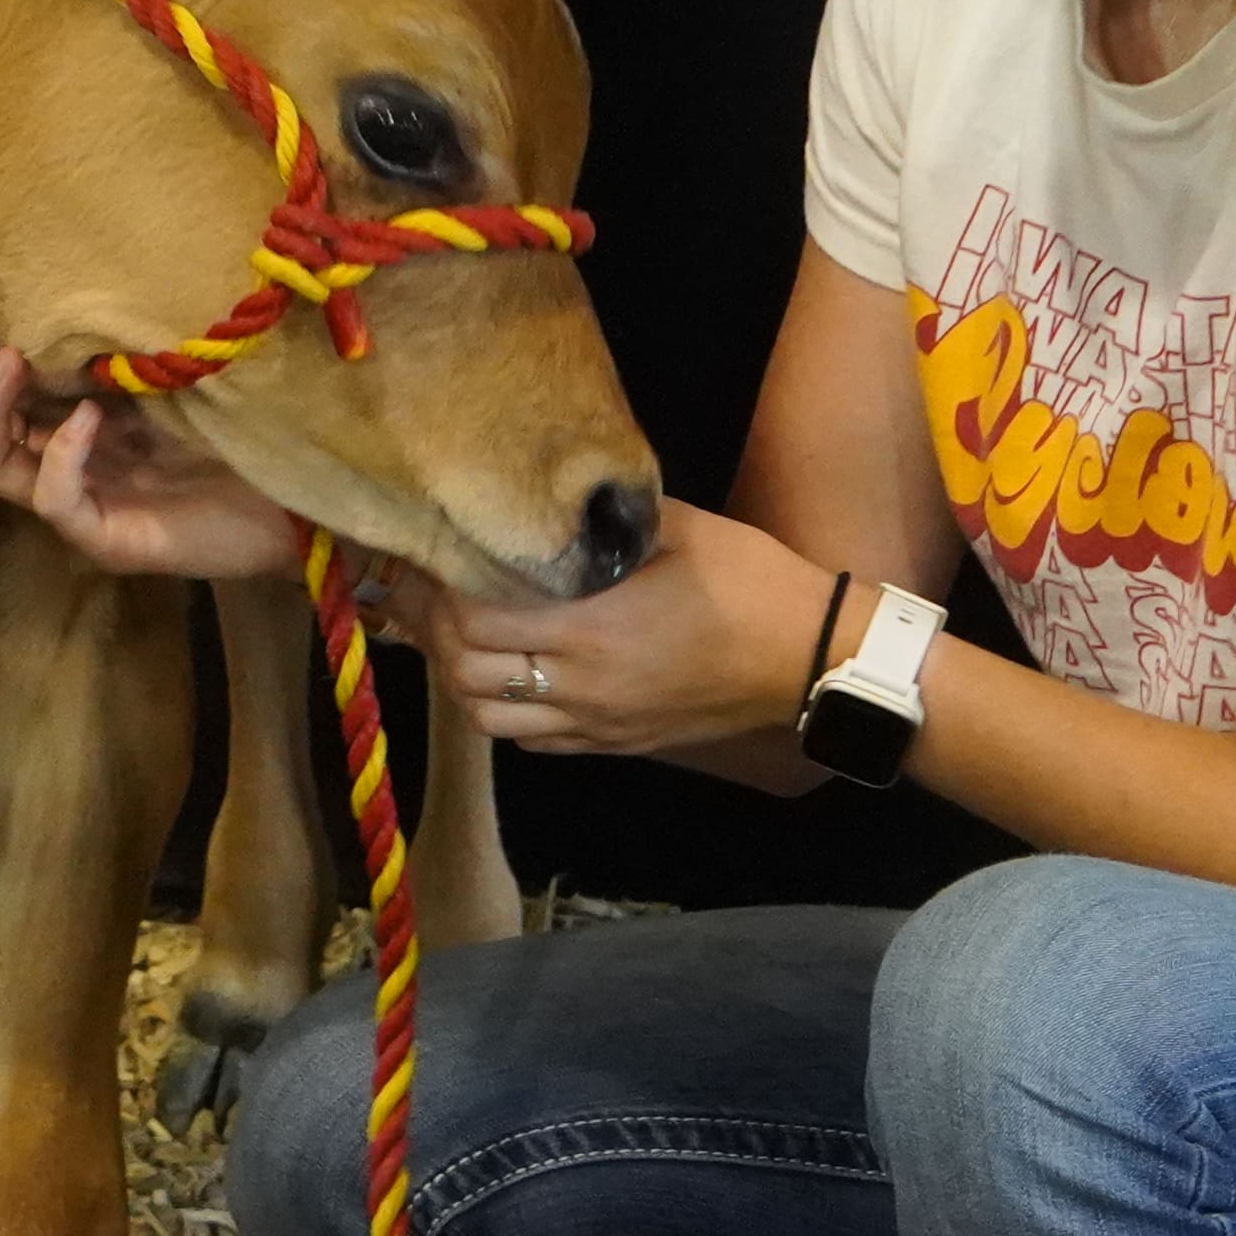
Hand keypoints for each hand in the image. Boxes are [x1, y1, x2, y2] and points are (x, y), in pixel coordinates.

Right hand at [0, 299, 303, 579]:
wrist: (310, 490)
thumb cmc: (244, 421)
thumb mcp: (161, 365)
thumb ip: (107, 348)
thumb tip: (54, 290)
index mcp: (63, 423)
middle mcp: (59, 464)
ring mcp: (80, 506)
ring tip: (11, 360)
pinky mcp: (111, 537)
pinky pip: (58, 501)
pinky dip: (62, 456)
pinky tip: (86, 422)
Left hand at [413, 497, 833, 758]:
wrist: (808, 659)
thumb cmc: (748, 583)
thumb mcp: (677, 528)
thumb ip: (605, 517)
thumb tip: (550, 490)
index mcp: (592, 629)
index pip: (476, 624)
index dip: (439, 594)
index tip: (428, 557)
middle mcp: (582, 686)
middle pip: (467, 676)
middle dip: (437, 635)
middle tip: (430, 593)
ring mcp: (596, 723)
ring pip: (490, 718)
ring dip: (463, 679)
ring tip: (463, 636)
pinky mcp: (614, 744)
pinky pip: (533, 740)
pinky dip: (505, 710)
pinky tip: (511, 674)